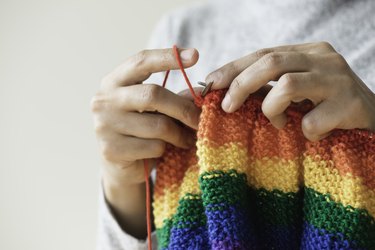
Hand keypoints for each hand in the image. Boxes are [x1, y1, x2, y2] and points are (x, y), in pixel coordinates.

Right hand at [91, 47, 199, 237]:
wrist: (118, 168)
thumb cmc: (140, 133)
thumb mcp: (154, 111)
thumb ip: (175, 98)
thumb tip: (204, 91)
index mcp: (114, 82)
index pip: (141, 62)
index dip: (168, 57)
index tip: (195, 55)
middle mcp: (103, 100)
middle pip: (153, 94)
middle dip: (183, 109)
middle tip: (199, 120)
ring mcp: (104, 125)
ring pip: (157, 125)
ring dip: (179, 134)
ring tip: (187, 139)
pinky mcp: (111, 150)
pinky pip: (154, 147)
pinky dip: (167, 150)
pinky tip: (167, 151)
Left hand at [206, 42, 374, 140]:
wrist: (374, 120)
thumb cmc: (326, 107)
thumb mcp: (298, 91)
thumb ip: (270, 86)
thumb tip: (226, 93)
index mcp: (307, 52)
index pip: (263, 53)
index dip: (233, 68)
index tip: (210, 83)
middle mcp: (324, 58)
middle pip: (271, 62)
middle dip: (241, 85)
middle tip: (226, 107)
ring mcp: (339, 79)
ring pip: (287, 86)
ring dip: (272, 110)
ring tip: (280, 124)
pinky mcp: (351, 104)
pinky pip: (311, 121)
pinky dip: (303, 132)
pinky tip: (312, 134)